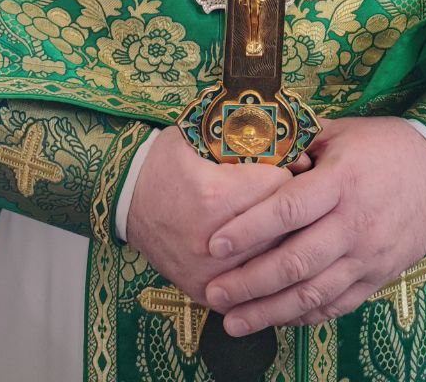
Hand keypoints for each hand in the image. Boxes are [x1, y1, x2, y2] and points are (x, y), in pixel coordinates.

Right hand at [126, 126, 292, 303]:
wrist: (127, 199)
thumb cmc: (168, 162)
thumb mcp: (199, 134)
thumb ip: (245, 139)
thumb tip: (298, 154)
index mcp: (215, 195)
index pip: (281, 189)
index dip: (292, 173)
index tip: (294, 166)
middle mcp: (214, 240)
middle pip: (283, 228)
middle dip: (295, 209)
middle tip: (297, 195)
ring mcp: (210, 272)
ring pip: (273, 262)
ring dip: (284, 241)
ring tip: (287, 221)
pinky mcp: (205, 292)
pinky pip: (251, 289)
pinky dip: (264, 270)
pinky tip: (269, 252)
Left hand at [203, 117, 425, 334]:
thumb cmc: (384, 146)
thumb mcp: (341, 132)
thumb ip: (299, 144)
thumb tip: (254, 149)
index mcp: (341, 181)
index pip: (288, 210)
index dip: (249, 229)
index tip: (215, 243)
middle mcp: (354, 224)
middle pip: (296, 261)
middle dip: (250, 282)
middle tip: (214, 293)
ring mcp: (368, 255)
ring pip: (314, 293)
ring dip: (270, 311)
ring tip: (233, 321)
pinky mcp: (378, 276)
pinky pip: (337, 304)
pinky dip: (304, 316)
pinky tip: (276, 319)